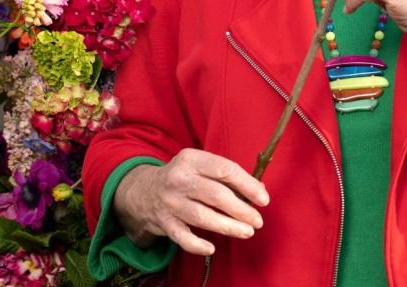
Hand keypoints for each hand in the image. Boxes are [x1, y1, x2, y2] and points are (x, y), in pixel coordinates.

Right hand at [113, 149, 269, 255]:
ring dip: (227, 226)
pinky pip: (182, 237)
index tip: (263, 199)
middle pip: (215, 195)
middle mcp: (179, 179)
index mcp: (191, 159)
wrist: (143, 191)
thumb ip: (227, 176)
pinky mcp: (163, 222)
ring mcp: (169, 201)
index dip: (247, 185)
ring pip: (202, 216)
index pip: (225, 170)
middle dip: (241, 209)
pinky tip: (212, 248)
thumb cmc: (184, 178)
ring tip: (247, 232)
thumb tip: (259, 191)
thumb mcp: (200, 166)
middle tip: (257, 220)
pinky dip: (196, 244)